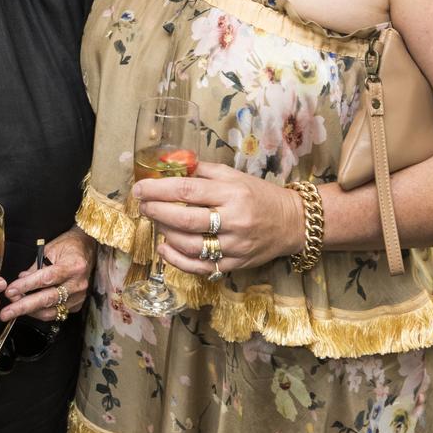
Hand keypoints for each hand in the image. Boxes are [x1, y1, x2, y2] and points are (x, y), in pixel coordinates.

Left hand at [0, 227, 95, 322]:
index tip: (10, 291)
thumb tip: (19, 282)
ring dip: (30, 311)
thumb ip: (34, 268)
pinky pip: (56, 313)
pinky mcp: (77, 305)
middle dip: (24, 307)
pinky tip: (29, 308)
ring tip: (14, 309)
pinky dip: (40, 312)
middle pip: (48, 299)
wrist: (87, 248)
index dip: (26, 286)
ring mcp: (80, 296)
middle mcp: (78, 283)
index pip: (46, 279)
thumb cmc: (67, 246)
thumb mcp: (49, 250)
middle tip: (6, 312)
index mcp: (73, 265)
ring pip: (51, 311)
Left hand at [135, 162, 305, 277]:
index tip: (140, 189)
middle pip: (186, 219)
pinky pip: (201, 267)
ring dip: (166, 234)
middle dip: (157, 212)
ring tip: (156, 222)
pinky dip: (177, 260)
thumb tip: (170, 164)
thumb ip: (202, 171)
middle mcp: (234, 220)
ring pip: (191, 245)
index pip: (187, 191)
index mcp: (232, 193)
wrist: (292, 221)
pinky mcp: (235, 264)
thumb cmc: (259, 194)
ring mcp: (235, 245)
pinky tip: (164, 248)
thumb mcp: (233, 175)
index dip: (158, 190)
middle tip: (143, 206)